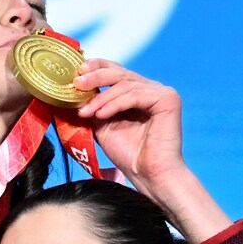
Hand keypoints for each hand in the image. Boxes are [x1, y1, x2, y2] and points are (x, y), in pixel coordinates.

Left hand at [72, 60, 232, 242]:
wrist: (149, 176)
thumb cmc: (129, 154)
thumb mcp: (103, 125)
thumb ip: (94, 106)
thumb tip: (74, 90)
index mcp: (138, 92)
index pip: (116, 71)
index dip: (97, 67)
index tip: (77, 72)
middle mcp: (151, 89)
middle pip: (120, 73)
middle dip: (95, 76)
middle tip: (77, 83)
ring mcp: (162, 92)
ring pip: (124, 84)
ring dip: (101, 98)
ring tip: (85, 112)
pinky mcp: (168, 99)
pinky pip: (135, 95)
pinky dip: (115, 104)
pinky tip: (100, 115)